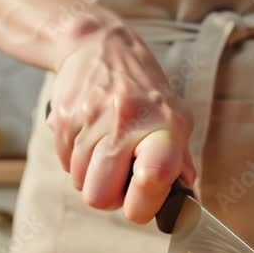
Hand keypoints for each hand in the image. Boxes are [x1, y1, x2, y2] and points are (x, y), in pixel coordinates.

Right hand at [47, 25, 195, 223]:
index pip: (152, 178)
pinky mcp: (65, 116)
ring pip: (80, 183)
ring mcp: (93, 117)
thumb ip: (181, 164)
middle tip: (118, 177)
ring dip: (91, 176)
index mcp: (165, 126)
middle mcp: (129, 120)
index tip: (139, 202)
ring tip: (105, 149)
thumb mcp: (174, 119)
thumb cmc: (144, 92)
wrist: (101, 45)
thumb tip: (189, 207)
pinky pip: (64, 163)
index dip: (142, 205)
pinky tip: (88, 136)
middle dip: (108, 196)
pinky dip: (74, 159)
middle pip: (101, 196)